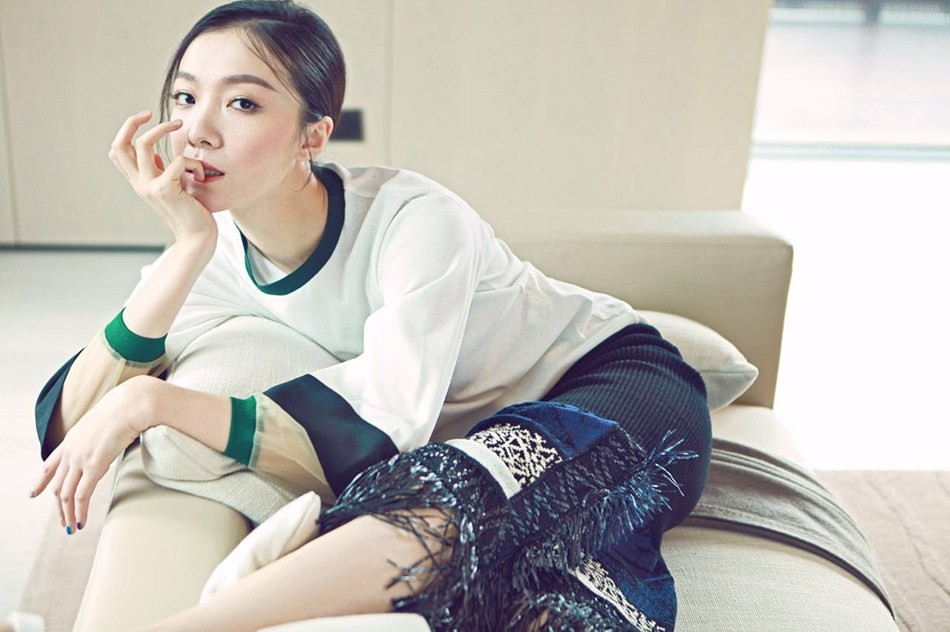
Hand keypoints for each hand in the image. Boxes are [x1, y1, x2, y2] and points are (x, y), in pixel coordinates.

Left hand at [30, 377, 154, 533]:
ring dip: (68, 514)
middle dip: (59, 506)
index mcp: (71, 440)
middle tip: (63, 521)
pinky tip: (82, 521)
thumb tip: (105, 447)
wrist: (131, 404)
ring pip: (65, 494)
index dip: (39, 482)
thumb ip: (98, 438)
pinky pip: (81, 495)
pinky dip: (79, 511)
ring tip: (72, 527)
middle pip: (57, 485)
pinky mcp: (93, 466)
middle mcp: (70, 451)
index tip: (32, 493)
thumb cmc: (125, 410)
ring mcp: (80, 459)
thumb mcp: (103, 424)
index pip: (48, 465)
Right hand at [109, 110, 216, 245]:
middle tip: (152, 113)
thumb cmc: (191, 212)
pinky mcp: (166, 190)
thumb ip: (160, 171)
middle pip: (119, 145)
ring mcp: (150, 187)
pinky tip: (203, 175)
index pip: (118, 151)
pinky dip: (194, 162)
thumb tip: (155, 154)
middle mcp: (140, 184)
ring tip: (181, 127)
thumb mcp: (172, 188)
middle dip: (132, 123)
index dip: (126, 130)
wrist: (199, 238)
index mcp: (140, 182)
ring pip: (143, 144)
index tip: (146, 118)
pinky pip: (179, 161)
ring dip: (163, 129)